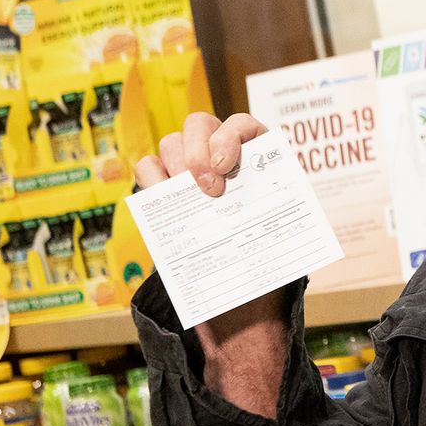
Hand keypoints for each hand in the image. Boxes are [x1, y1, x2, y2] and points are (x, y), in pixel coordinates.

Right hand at [135, 114, 287, 413]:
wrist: (243, 300)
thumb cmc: (266, 261)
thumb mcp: (277, 241)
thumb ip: (267, 220)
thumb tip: (260, 213)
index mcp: (257, 157)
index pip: (242, 125)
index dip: (232, 136)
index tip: (227, 165)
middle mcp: (221, 155)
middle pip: (198, 124)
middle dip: (199, 149)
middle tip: (209, 188)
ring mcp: (189, 169)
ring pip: (171, 143)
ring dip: (177, 165)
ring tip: (190, 198)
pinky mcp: (165, 189)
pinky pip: (147, 168)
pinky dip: (151, 179)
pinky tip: (162, 199)